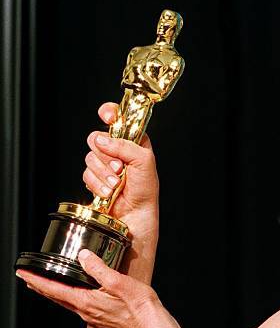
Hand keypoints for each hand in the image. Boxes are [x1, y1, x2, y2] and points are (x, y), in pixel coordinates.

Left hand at [16, 249, 159, 327]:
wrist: (151, 324)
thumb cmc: (138, 305)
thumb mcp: (118, 281)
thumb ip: (98, 267)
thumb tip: (83, 255)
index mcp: (85, 301)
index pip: (53, 289)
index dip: (35, 280)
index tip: (21, 273)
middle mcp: (85, 310)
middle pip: (56, 297)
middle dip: (40, 286)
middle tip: (27, 278)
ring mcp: (93, 316)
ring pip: (66, 302)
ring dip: (54, 292)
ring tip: (46, 284)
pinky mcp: (101, 317)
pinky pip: (79, 305)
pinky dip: (69, 296)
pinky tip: (75, 293)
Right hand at [84, 103, 158, 226]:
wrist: (135, 214)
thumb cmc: (145, 189)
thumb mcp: (143, 161)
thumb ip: (125, 145)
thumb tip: (102, 139)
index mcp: (132, 142)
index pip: (118, 119)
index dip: (109, 114)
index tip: (106, 116)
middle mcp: (116, 151)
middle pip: (96, 138)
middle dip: (106, 156)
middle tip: (120, 168)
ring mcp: (104, 165)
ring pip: (89, 157)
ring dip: (103, 173)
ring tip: (116, 184)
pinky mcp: (95, 178)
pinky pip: (86, 174)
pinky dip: (97, 183)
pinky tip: (107, 191)